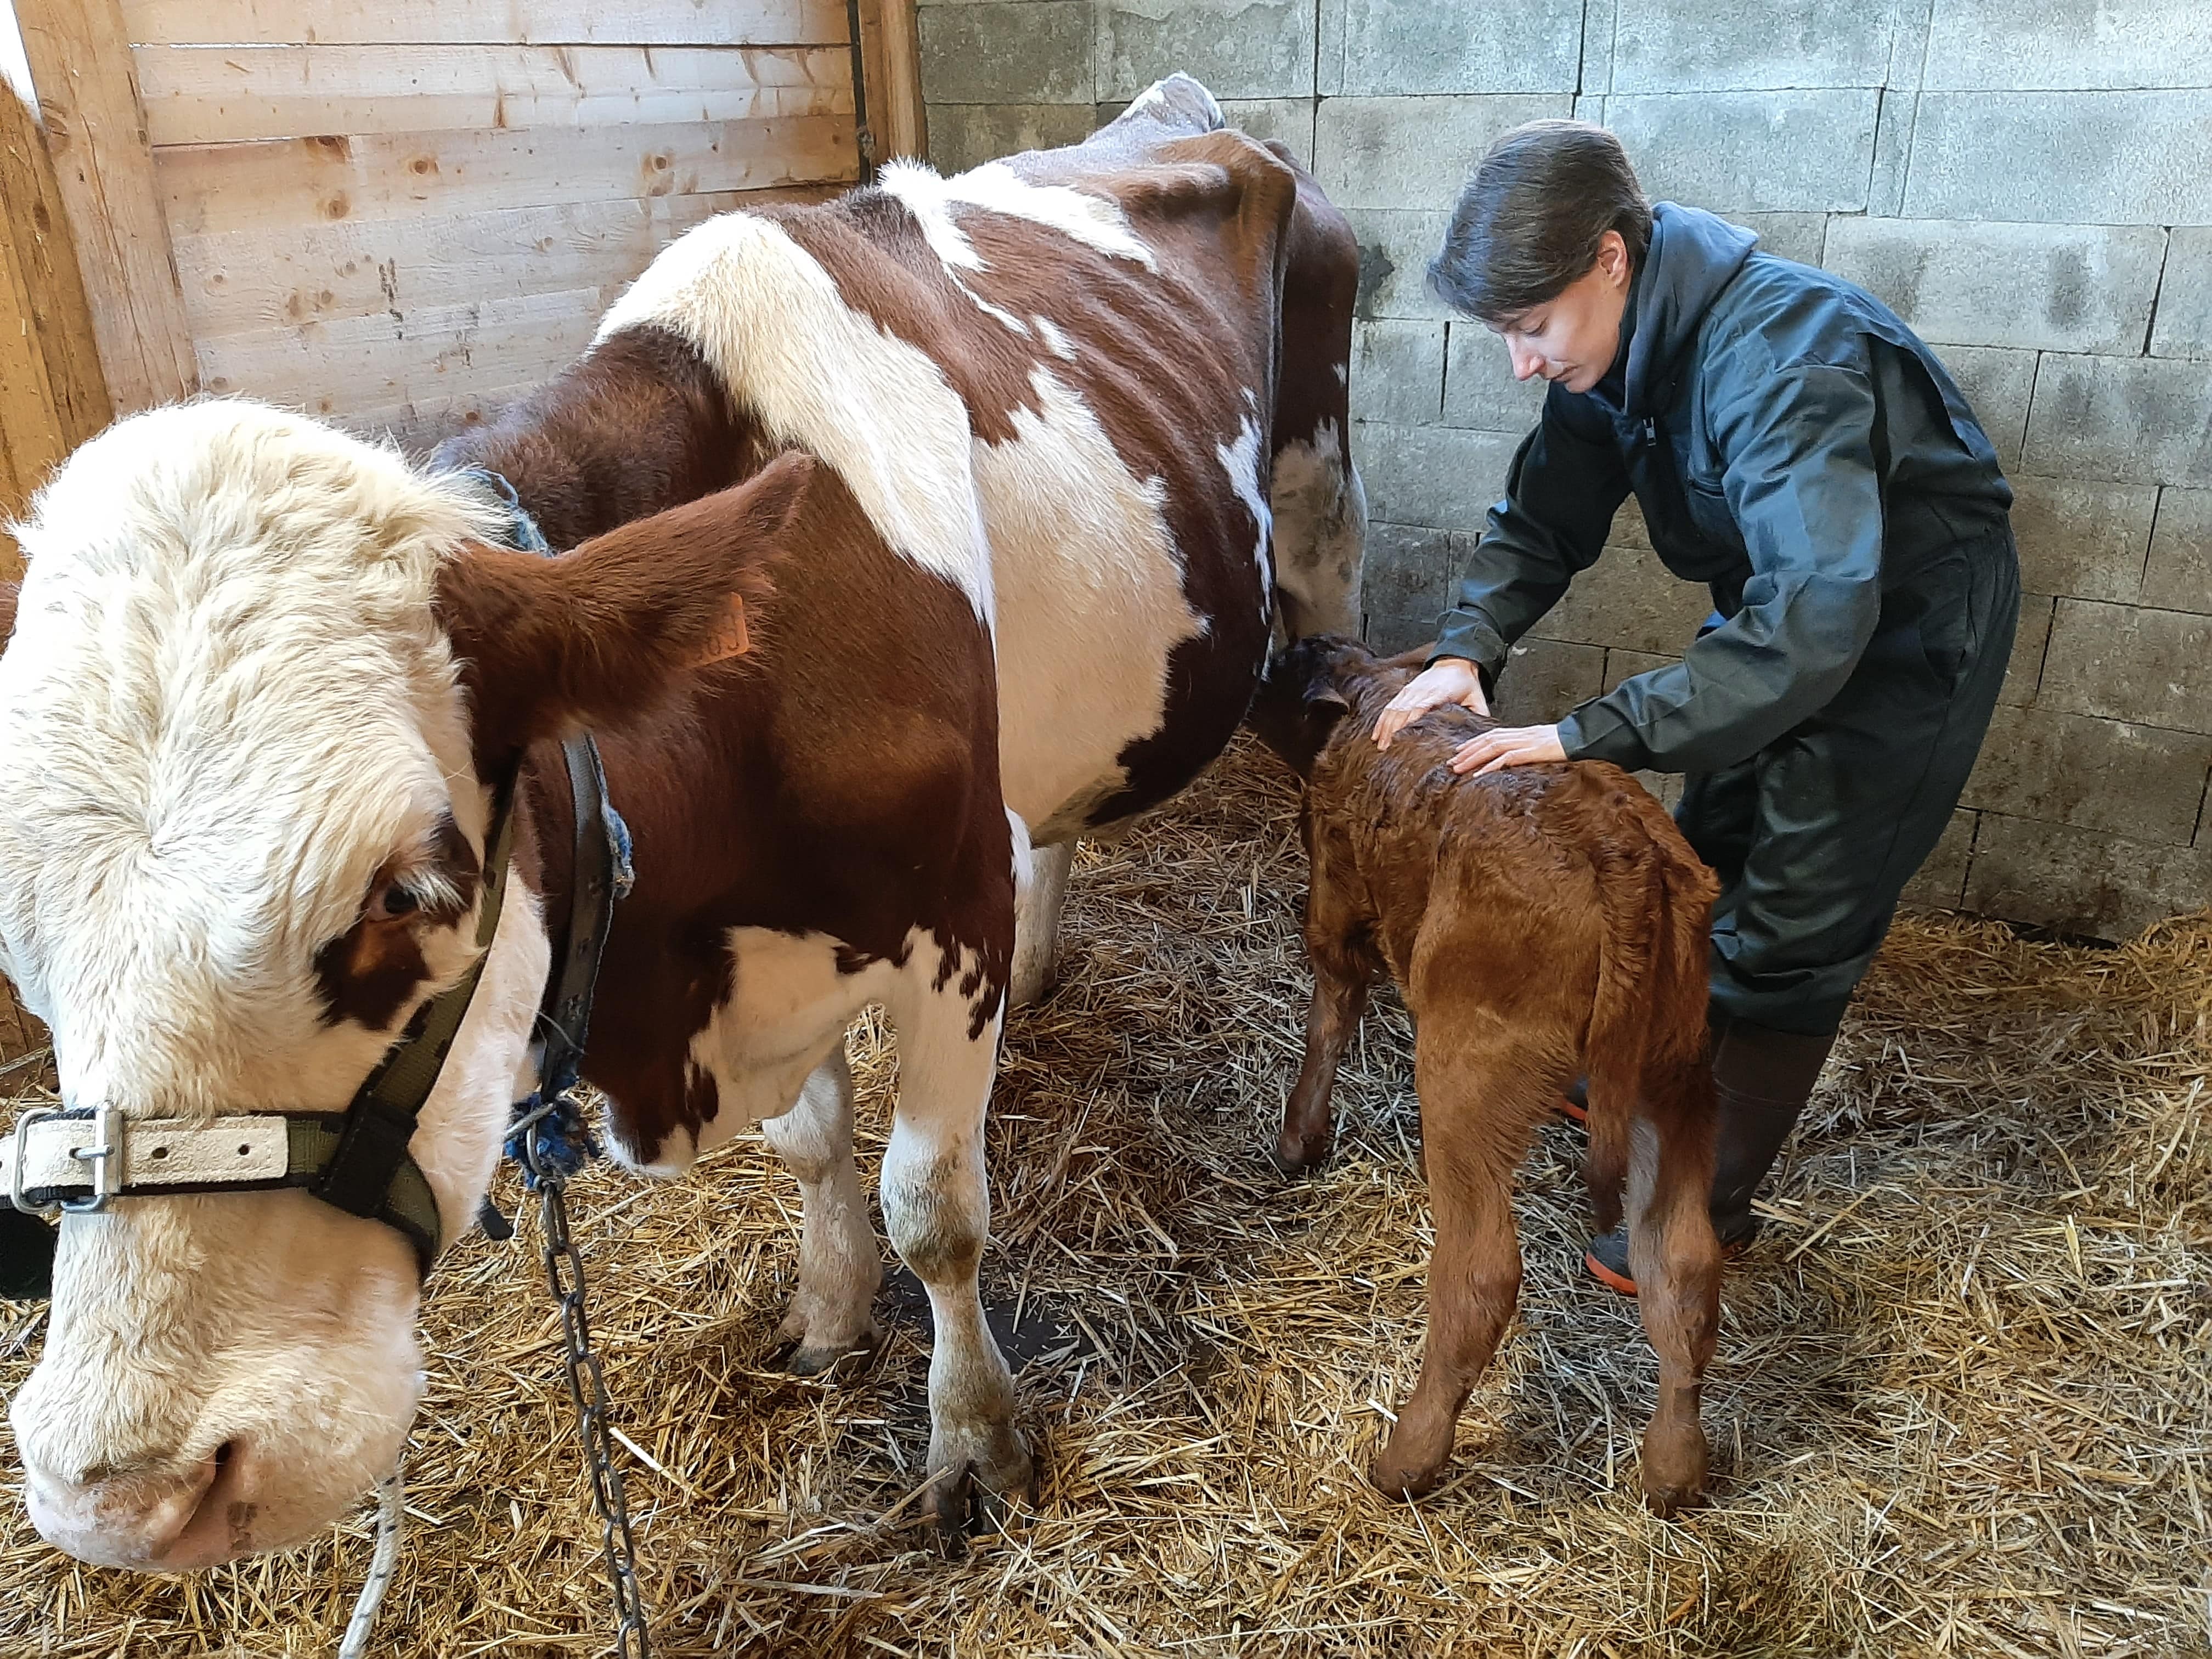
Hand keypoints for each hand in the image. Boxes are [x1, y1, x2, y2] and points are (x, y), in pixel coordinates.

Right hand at [1373, 658, 1489, 749]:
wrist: (1455, 661)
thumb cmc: (1465, 682)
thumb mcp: (1476, 698)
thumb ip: (1479, 715)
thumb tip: (1482, 735)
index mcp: (1439, 694)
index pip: (1421, 708)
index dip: (1410, 722)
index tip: (1402, 737)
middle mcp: (1421, 692)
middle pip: (1402, 711)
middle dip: (1393, 730)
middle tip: (1388, 748)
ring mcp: (1411, 691)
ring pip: (1393, 709)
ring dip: (1385, 727)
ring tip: (1380, 745)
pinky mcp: (1405, 691)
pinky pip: (1390, 706)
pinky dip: (1382, 720)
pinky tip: (1377, 733)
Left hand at [1448, 723, 1567, 775]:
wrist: (1581, 737)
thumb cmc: (1565, 742)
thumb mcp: (1542, 744)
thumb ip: (1527, 749)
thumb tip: (1515, 758)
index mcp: (1521, 733)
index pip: (1492, 735)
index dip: (1474, 742)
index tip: (1460, 751)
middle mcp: (1520, 735)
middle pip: (1487, 740)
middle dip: (1467, 751)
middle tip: (1451, 762)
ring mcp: (1525, 742)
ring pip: (1492, 748)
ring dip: (1473, 758)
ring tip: (1458, 768)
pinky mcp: (1532, 752)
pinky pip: (1507, 759)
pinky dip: (1491, 766)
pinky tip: (1479, 774)